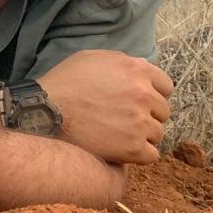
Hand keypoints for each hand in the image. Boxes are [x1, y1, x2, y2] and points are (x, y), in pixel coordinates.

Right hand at [36, 50, 172, 163]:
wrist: (46, 112)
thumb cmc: (65, 83)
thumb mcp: (92, 58)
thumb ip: (121, 61)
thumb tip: (140, 67)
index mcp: (137, 69)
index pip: (165, 86)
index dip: (151, 94)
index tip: (137, 101)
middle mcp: (144, 94)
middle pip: (162, 111)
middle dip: (146, 115)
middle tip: (123, 119)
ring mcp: (140, 122)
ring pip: (157, 133)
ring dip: (141, 135)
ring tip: (117, 134)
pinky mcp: (134, 148)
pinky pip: (151, 154)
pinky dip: (139, 154)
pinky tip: (121, 149)